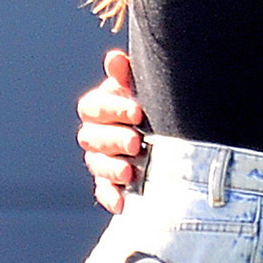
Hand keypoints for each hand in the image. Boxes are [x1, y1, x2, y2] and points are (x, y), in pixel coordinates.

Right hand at [77, 48, 143, 213]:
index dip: (112, 109)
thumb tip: (115, 59)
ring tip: (129, 173)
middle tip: (136, 143)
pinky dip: (111, 198)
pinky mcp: (111, 185)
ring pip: (96, 165)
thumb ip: (127, 76)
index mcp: (100, 108)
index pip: (92, 107)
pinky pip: (104, 192)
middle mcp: (95, 135)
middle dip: (113, 140)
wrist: (171, 138)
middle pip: (91, 138)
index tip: (137, 111)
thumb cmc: (152, 107)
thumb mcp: (143, 89)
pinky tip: (122, 203)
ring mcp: (101, 161)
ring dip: (111, 169)